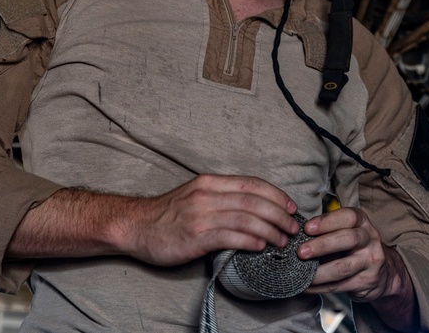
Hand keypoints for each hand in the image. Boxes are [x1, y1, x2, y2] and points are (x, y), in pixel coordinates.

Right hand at [124, 174, 299, 265]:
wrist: (135, 226)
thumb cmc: (167, 214)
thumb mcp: (195, 195)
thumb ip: (221, 198)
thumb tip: (253, 208)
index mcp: (209, 182)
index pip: (252, 184)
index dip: (276, 194)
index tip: (290, 205)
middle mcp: (207, 195)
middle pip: (254, 201)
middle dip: (279, 214)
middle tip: (292, 226)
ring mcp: (202, 215)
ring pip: (247, 219)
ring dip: (270, 230)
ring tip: (282, 239)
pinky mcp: (196, 236)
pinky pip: (232, 237)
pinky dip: (251, 241)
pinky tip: (260, 246)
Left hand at [297, 206, 392, 301]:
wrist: (382, 273)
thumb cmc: (354, 248)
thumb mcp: (346, 232)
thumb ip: (326, 231)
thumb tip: (295, 234)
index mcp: (362, 222)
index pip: (348, 217)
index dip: (326, 221)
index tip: (307, 228)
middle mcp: (370, 238)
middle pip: (348, 239)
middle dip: (322, 245)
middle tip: (301, 252)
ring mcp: (371, 261)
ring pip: (343, 267)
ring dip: (319, 272)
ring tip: (302, 273)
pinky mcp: (367, 281)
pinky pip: (340, 285)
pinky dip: (321, 287)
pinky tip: (307, 286)